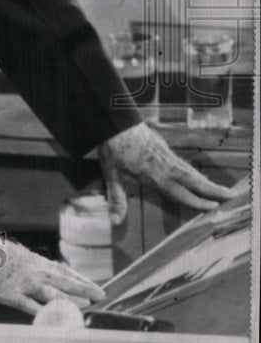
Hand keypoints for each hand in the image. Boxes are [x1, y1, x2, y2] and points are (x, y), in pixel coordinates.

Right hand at [0, 234, 104, 314]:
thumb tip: (51, 269)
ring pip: (52, 294)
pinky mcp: (11, 295)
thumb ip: (34, 264)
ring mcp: (23, 284)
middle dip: (84, 289)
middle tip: (101, 296)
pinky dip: (44, 314)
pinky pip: (31, 306)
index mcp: (35, 262)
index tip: (96, 286)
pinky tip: (56, 321)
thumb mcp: (18, 254)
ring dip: (70, 301)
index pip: (64, 271)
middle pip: (64, 281)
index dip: (81, 279)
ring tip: (85, 307)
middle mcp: (34, 272)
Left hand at [98, 122, 235, 224]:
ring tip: (222, 191)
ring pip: (190, 170)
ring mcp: (165, 154)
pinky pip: (183, 163)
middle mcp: (164, 165)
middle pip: (192, 179)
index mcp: (153, 174)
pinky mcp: (163, 147)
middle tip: (231, 197)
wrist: (114, 120)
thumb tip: (115, 221)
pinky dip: (194, 172)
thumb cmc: (112, 149)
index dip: (196, 201)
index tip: (212, 208)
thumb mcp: (111, 175)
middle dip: (212, 189)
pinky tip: (198, 177)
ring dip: (207, 181)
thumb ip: (116, 199)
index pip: (179, 192)